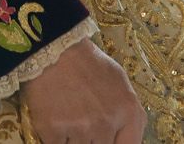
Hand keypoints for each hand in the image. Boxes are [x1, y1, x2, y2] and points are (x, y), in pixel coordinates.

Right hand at [22, 36, 144, 142]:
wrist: (54, 48)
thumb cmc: (89, 63)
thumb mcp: (120, 82)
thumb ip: (130, 114)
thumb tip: (127, 139)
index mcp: (127, 111)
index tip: (107, 140)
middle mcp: (106, 123)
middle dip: (93, 139)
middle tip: (84, 121)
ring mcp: (80, 129)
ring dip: (74, 138)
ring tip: (70, 115)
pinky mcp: (53, 131)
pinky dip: (55, 137)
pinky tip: (56, 118)